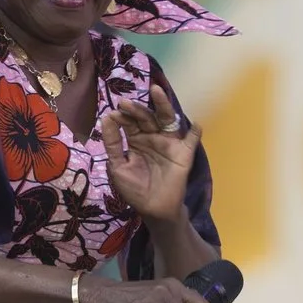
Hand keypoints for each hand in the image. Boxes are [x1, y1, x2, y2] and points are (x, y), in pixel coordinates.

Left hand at [101, 83, 196, 223]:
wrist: (152, 210)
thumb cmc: (135, 190)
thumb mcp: (118, 166)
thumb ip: (113, 144)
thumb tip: (106, 117)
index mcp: (136, 140)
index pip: (129, 123)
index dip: (122, 117)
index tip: (113, 114)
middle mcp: (153, 137)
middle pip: (146, 118)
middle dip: (136, 109)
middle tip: (125, 103)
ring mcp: (169, 143)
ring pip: (166, 120)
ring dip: (162, 105)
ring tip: (156, 91)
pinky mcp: (183, 154)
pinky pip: (191, 141)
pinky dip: (195, 132)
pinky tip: (196, 125)